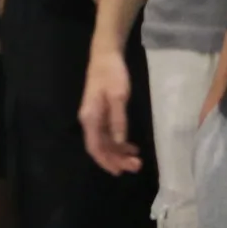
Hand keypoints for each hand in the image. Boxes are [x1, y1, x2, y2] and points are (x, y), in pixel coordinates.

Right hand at [78, 47, 141, 175]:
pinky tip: (130, 145)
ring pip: (105, 142)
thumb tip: (119, 142)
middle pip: (100, 147)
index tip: (120, 172)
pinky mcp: (101, 112)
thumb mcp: (118, 97)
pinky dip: (119, 142)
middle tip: (136, 166)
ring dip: (119, 153)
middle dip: (116, 159)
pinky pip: (108, 133)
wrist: (105, 55)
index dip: (106, 161)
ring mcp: (95, 117)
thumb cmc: (111, 74)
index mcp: (90, 118)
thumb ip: (118, 120)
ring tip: (136, 159)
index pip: (95, 147)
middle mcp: (89, 120)